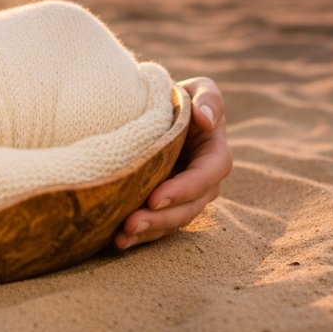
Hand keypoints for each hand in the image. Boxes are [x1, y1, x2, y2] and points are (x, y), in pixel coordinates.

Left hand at [114, 77, 231, 250]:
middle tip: (131, 223)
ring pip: (171, 222)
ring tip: (121, 237)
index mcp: (215, 156)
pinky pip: (156, 226)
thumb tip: (206, 120)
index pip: (205, 178)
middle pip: (188, 208)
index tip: (156, 197)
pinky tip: (118, 243)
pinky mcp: (164, 207)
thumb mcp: (200, 89)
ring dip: (148, 232)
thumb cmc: (181, 97)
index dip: (183, 190)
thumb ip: (208, 99)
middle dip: (161, 219)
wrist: (160, 111)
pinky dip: (138, 237)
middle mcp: (204, 184)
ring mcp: (184, 198)